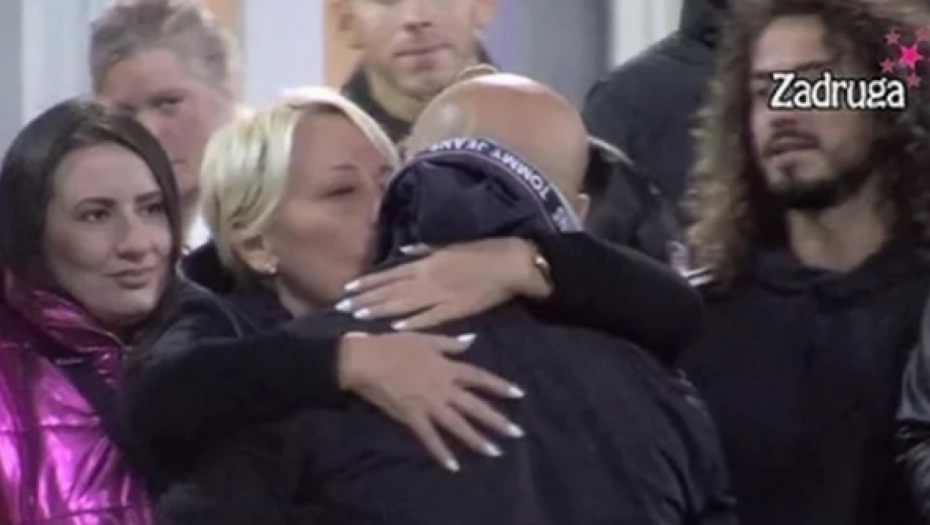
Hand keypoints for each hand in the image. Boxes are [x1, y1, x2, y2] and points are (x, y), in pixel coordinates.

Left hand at [336, 238, 550, 329]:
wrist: (510, 264)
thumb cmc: (481, 252)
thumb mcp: (449, 246)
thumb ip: (424, 251)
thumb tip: (401, 252)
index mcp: (427, 262)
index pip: (390, 273)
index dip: (368, 282)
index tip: (348, 288)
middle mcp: (428, 277)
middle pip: (390, 290)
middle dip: (366, 300)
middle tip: (342, 308)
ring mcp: (441, 294)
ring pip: (404, 304)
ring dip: (381, 311)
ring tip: (359, 318)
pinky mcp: (456, 309)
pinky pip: (431, 318)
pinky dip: (414, 323)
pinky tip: (396, 329)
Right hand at [337, 331, 525, 471]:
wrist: (365, 359)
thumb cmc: (393, 345)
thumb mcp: (425, 338)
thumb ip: (450, 343)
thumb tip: (472, 340)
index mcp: (446, 367)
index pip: (479, 378)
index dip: (499, 386)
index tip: (519, 394)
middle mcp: (442, 387)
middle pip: (474, 406)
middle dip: (496, 420)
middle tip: (516, 433)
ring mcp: (428, 404)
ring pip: (457, 424)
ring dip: (476, 439)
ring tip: (493, 452)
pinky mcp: (411, 417)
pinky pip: (429, 438)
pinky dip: (441, 452)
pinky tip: (453, 466)